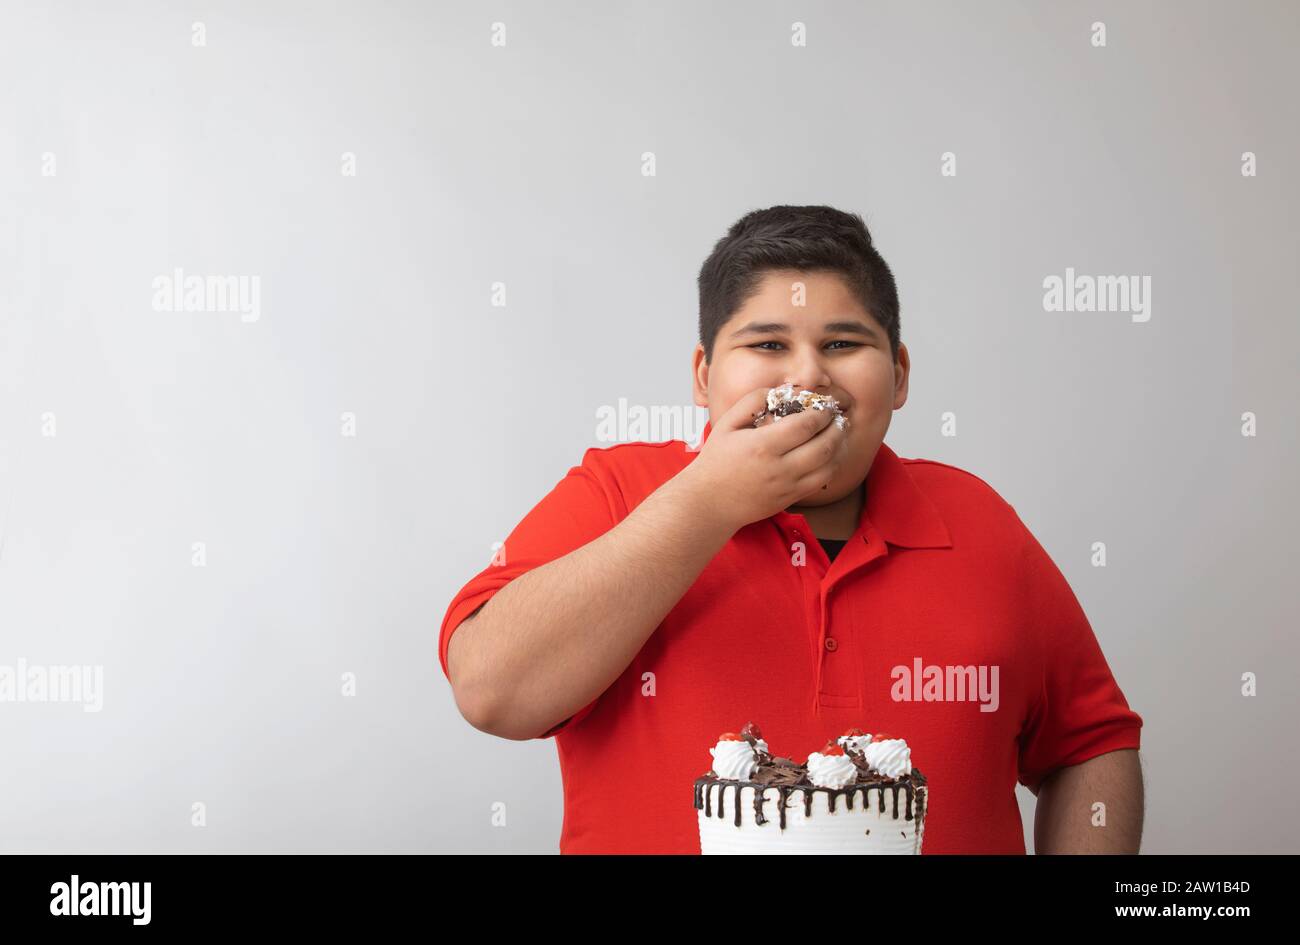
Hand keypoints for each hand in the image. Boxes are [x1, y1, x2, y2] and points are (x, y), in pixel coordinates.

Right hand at [677, 386, 848, 531]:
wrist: (710, 502)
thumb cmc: (716, 461)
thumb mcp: (727, 424)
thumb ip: (751, 402)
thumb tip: (778, 391)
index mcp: (763, 445)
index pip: (806, 425)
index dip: (822, 413)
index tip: (825, 405)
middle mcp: (779, 467)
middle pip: (824, 445)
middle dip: (837, 428)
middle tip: (839, 417)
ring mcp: (787, 486)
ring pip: (829, 466)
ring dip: (840, 447)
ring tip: (840, 433)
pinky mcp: (791, 498)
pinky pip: (821, 482)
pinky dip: (832, 465)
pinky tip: (831, 454)